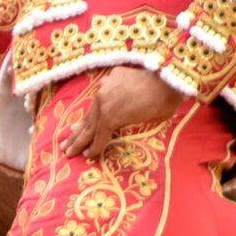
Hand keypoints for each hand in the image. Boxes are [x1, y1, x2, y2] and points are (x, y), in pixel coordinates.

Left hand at [63, 66, 182, 159]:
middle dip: (76, 132)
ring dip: (78, 142)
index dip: (85, 119)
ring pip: (88, 127)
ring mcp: (105, 103)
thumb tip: (134, 111)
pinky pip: (100, 135)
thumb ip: (131, 98)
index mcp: (111, 80)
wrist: (170, 82)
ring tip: (68, 153)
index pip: (96, 104)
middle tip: (65, 143)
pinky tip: (88, 156)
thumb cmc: (167, 87)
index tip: (75, 127)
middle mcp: (104, 89)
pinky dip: (94, 147)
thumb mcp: (143, 88)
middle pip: (88, 116)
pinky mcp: (110, 116)